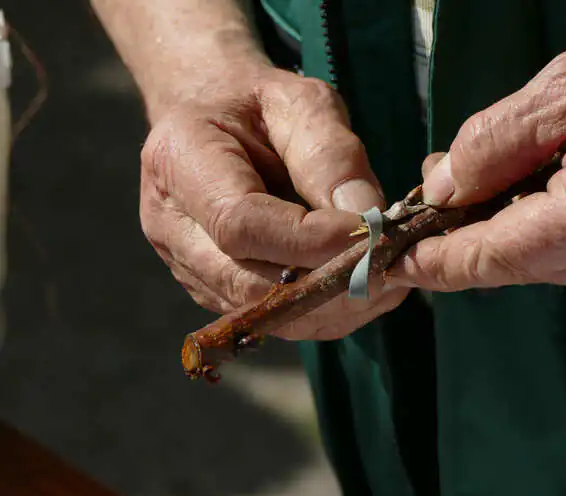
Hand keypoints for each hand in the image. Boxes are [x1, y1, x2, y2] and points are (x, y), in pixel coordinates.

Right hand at [141, 65, 406, 338]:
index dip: (311, 241)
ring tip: (383, 275)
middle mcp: (171, 226)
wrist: (215, 120)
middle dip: (328, 284)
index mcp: (181, 161)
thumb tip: (367, 218)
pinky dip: (323, 311)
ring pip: (262, 313)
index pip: (240, 224)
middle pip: (247, 283)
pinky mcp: (213, 289)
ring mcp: (186, 266)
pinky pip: (270, 319)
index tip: (374, 233)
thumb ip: (331, 154)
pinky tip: (361, 285)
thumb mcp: (300, 103)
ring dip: (332, 305)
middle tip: (390, 265)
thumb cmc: (259, 104)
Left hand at [387, 7, 565, 290]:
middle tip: (426, 200)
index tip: (395, 262)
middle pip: (519, 264)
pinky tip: (521, 191)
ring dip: (501, 231)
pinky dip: (540, 226)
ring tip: (468, 187)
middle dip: (463, 240)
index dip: (440, 263)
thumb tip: (444, 189)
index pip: (499, 257)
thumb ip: (499, 140)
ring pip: (548, 261)